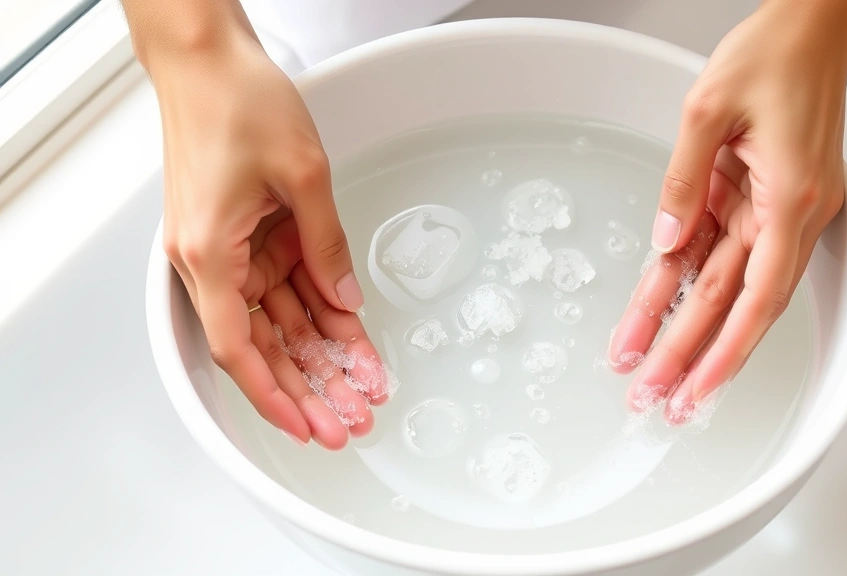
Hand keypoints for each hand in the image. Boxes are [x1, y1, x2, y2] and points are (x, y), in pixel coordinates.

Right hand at [147, 24, 388, 447]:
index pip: (240, 348)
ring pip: (282, 320)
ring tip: (361, 389)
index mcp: (210, 254)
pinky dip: (319, 312)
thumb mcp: (301, 176)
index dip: (275, 395)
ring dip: (320, 356)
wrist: (210, 59)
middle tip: (349, 421)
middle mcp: (213, 261)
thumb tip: (345, 301)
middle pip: (265, 344)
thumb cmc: (236, 101)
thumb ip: (327, 246)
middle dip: (309, 387)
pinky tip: (350, 340)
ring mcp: (230, 249)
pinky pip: (288, 286)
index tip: (306, 426)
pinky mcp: (248, 235)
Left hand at [609, 0, 846, 422]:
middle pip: (730, 303)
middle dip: (688, 355)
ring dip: (687, 331)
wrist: (809, 29)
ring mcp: (777, 211)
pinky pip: (720, 253)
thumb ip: (682, 180)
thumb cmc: (774, 55)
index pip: (752, 297)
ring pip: (723, 286)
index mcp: (788, 199)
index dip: (721, 351)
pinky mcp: (761, 201)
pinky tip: (662, 316)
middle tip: (654, 397)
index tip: (693, 388)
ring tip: (649, 371)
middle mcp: (789, 215)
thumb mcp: (708, 108)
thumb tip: (665, 240)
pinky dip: (689, 286)